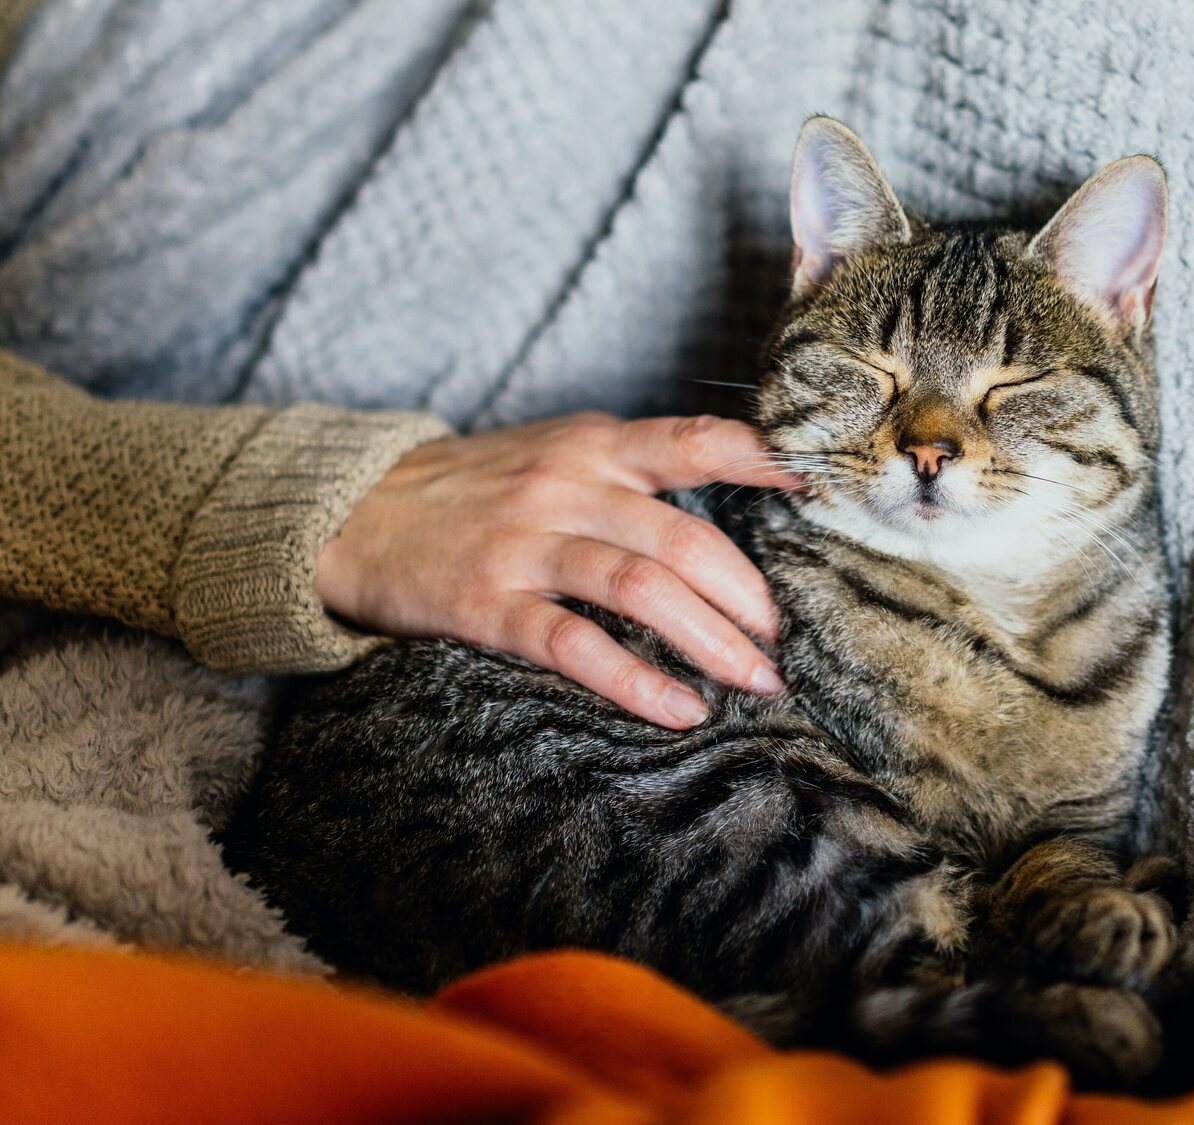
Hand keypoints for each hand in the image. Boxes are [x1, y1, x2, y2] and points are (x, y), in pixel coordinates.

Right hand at [315, 412, 800, 728]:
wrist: (355, 509)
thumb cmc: (475, 486)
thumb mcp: (554, 451)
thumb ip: (631, 470)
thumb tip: (731, 495)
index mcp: (593, 446)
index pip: (696, 441)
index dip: (765, 461)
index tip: (824, 489)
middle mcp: (566, 486)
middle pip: (685, 540)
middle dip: (749, 598)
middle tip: (784, 642)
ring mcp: (525, 545)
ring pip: (641, 590)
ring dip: (712, 642)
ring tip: (756, 681)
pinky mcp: (486, 604)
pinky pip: (574, 646)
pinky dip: (634, 681)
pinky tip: (678, 710)